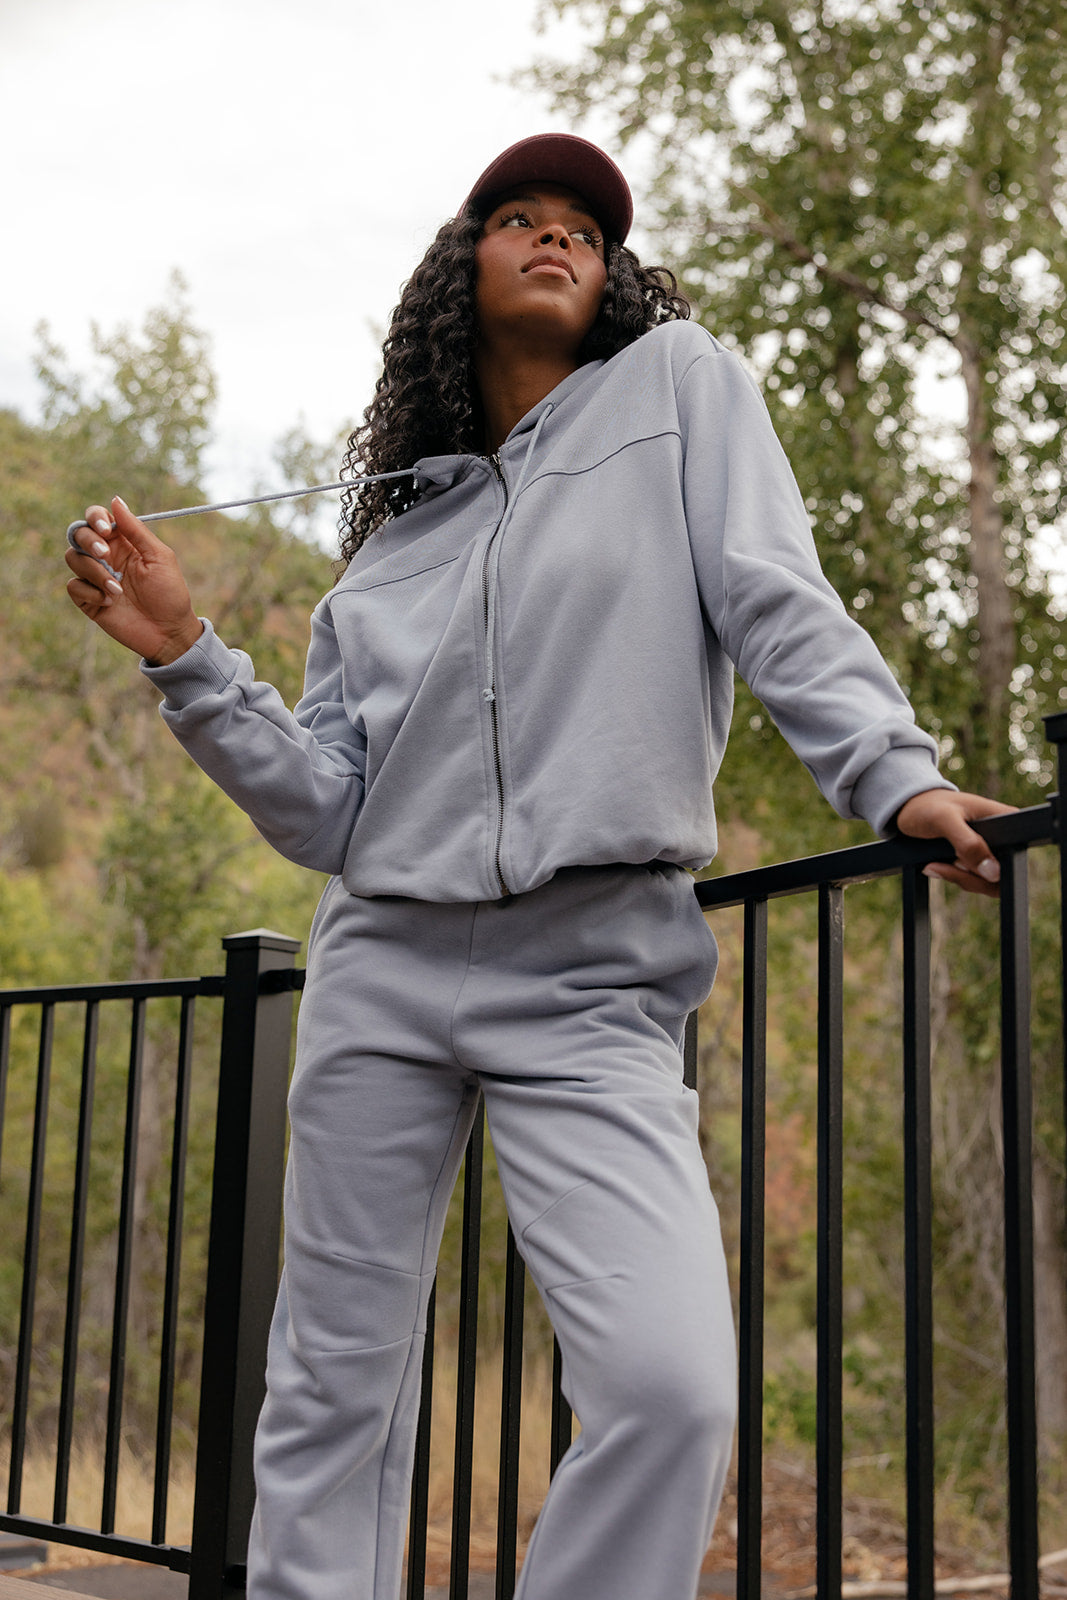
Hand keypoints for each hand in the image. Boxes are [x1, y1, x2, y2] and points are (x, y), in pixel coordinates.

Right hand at [66, 497, 203, 664]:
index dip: (96, 518)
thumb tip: (115, 500)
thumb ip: (136, 529)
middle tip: (106, 555)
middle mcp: (106, 557)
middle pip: (78, 534)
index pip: (97, 518)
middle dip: (89, 541)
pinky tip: (110, 602)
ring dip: (93, 572)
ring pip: (73, 558)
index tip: (107, 530)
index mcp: (123, 542)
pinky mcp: (89, 600)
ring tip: (117, 590)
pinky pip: (73, 586)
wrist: (169, 632)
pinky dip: (90, 592)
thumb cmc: (170, 593)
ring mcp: (95, 578)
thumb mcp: (158, 557)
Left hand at [895, 789, 1016, 897]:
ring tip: (934, 863)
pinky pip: (972, 880)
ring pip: (985, 882)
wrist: (908, 808)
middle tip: (948, 862)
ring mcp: (989, 850)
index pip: (1015, 855)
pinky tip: (935, 865)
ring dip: (958, 876)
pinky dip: (953, 876)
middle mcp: (1002, 837)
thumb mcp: (943, 819)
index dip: (995, 870)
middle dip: (970, 876)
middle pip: (1001, 876)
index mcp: (1005, 819)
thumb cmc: (927, 806)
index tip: (962, 860)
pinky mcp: (975, 860)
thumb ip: (967, 843)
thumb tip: (994, 873)